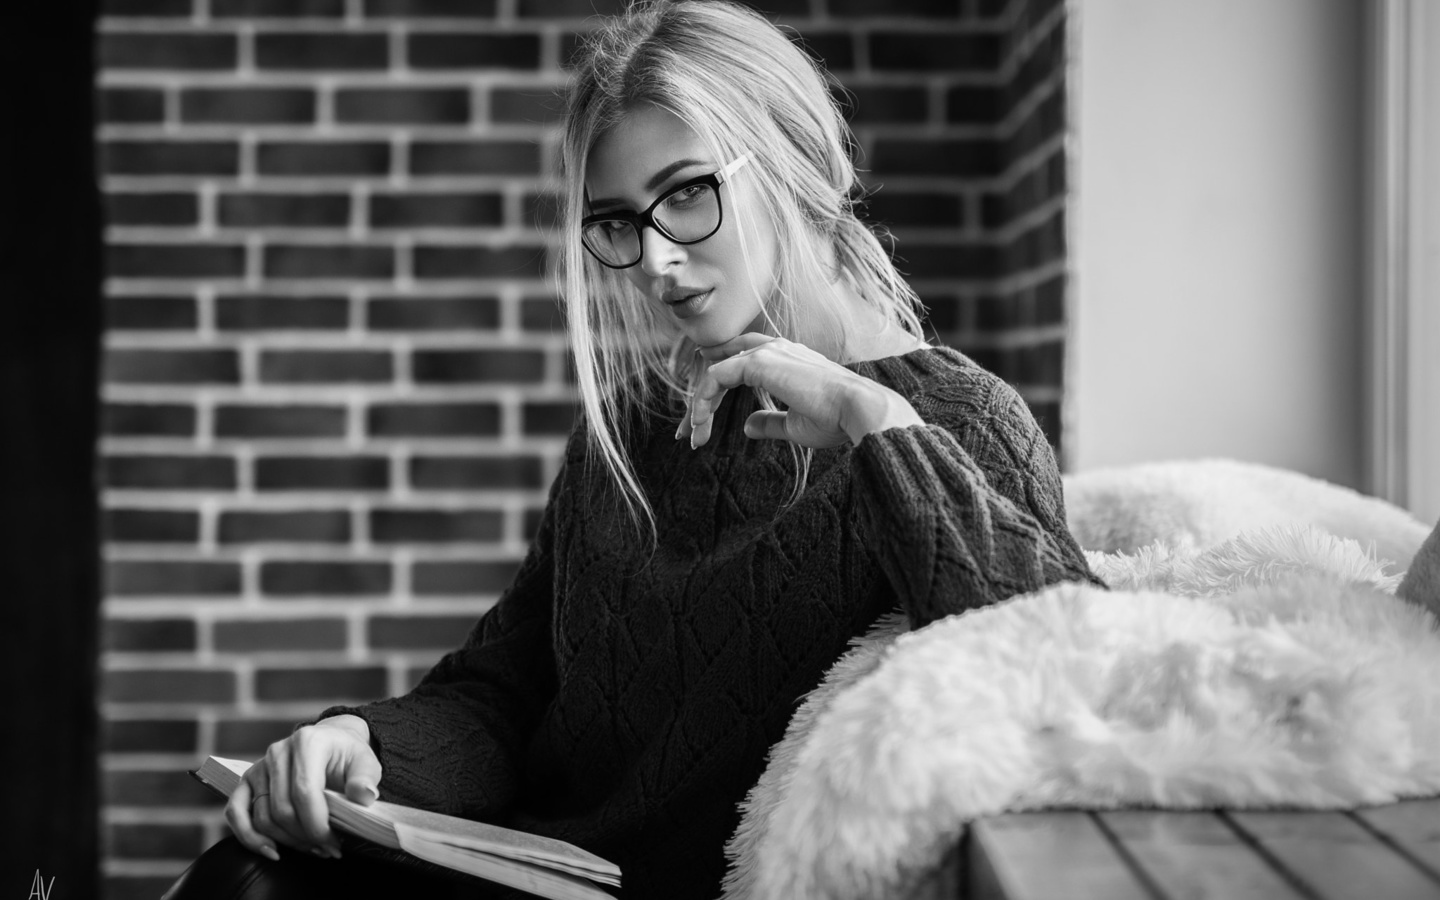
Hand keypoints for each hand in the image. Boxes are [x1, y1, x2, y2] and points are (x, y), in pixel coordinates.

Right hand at [225, 714, 380, 861]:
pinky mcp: (247, 780)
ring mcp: (259, 766)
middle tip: (328, 850)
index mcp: (308, 743)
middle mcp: (278, 752)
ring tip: (312, 849)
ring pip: (262, 817)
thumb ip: (365, 779)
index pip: (304, 792)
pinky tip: (271, 851)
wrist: (331, 742)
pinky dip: (249, 837)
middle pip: (282, 809)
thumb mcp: (366, 761)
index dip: (317, 825)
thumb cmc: (347, 756)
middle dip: (305, 837)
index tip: (334, 844)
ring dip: (287, 842)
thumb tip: (364, 796)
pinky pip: (236, 813)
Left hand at [681, 334, 923, 449]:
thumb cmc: (835, 420)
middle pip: (721, 364)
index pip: (739, 362)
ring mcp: (767, 352)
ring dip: (699, 403)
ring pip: (714, 370)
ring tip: (693, 433)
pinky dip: (703, 398)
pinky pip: (716, 375)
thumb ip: (770, 421)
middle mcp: (775, 349)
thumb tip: (748, 426)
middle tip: (686, 431)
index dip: (715, 388)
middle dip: (700, 397)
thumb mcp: (795, 425)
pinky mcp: (759, 362)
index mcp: (786, 359)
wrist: (856, 412)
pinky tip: (701, 421)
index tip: (700, 419)